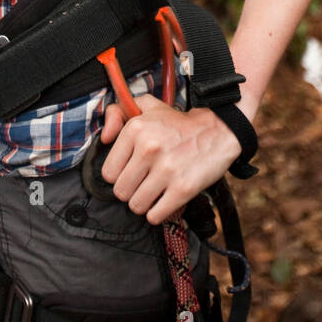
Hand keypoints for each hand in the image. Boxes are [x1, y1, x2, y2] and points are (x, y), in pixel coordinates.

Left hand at [100, 94, 240, 225]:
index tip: (129, 171)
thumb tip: (104, 138)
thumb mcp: (146, 106)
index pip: (108, 172)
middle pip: (120, 191)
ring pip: (136, 205)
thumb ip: (117, 113)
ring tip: (153, 192)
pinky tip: (163, 202)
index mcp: (136, 129)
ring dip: (143, 203)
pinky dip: (157, 213)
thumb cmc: (177, 123)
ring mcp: (166, 170)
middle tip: (142, 183)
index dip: (118, 175)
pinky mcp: (183, 188)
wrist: (217, 130)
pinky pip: (155, 215)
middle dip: (130, 190)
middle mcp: (148, 148)